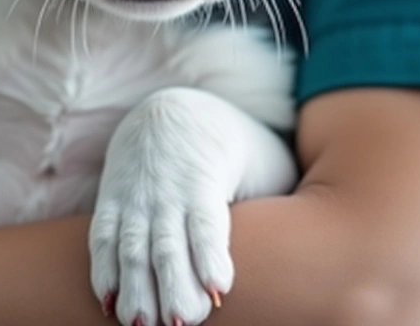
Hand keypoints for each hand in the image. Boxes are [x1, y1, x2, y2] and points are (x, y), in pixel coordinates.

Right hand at [89, 87, 296, 325]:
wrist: (172, 113)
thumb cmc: (234, 150)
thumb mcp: (263, 164)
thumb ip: (281, 202)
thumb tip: (316, 240)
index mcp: (204, 180)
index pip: (206, 223)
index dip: (210, 256)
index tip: (218, 290)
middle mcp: (166, 192)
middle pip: (165, 243)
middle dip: (170, 284)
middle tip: (181, 323)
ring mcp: (136, 199)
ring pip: (131, 246)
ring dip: (135, 288)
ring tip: (141, 324)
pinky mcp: (113, 204)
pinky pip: (103, 238)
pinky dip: (104, 271)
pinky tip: (110, 303)